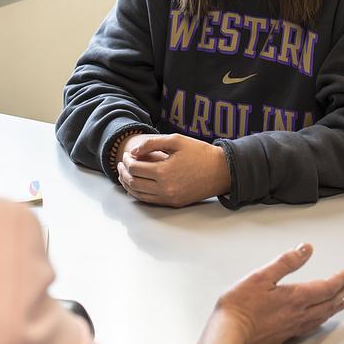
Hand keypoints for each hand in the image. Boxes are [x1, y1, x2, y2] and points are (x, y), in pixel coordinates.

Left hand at [116, 133, 231, 207]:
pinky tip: (137, 185)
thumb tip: (133, 152)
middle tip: (122, 164)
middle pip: (133, 182)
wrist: (221, 171)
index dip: (126, 161)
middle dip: (124, 172)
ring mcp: (169, 198)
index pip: (134, 168)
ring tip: (126, 174)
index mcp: (164, 172)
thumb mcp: (176, 140)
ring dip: (128, 184)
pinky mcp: (174, 203)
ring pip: (139, 195)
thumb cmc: (200, 153)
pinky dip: (139, 194)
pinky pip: (150, 201)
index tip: (126, 154)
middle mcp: (164, 188)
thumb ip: (152, 143)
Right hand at [214, 243, 343, 343]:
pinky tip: (318, 320)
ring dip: (334, 306)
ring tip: (342, 302)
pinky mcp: (284, 336)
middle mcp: (299, 314)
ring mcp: (292, 327)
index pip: (327, 287)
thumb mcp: (262, 276)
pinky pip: (311, 326)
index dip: (340, 279)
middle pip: (328, 302)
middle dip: (343, 292)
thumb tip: (306, 249)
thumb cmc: (240, 307)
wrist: (229, 336)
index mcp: (296, 297)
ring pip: (322, 316)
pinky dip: (321, 319)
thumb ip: (286, 261)